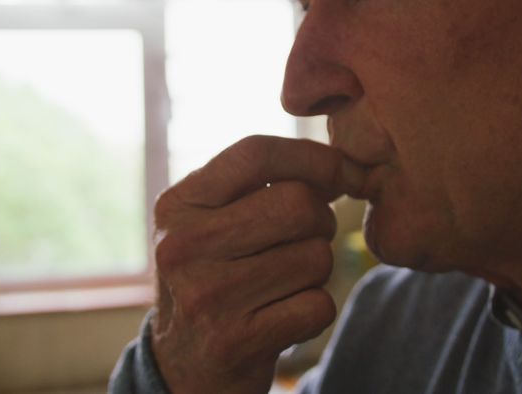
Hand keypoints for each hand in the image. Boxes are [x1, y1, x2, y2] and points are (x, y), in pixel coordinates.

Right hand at [150, 135, 363, 393]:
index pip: (256, 154)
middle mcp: (183, 246)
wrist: (184, 366)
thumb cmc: (214, 277)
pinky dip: (315, 310)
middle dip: (321, 220)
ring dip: (318, 269)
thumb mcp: (209, 223)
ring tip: (288, 280)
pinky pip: (318, 305)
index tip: (344, 171)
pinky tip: (285, 314)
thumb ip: (257, 186)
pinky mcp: (235, 342)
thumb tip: (338, 165)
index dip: (312, 157)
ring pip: (315, 256)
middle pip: (297, 205)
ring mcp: (207, 296)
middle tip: (309, 238)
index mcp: (178, 205)